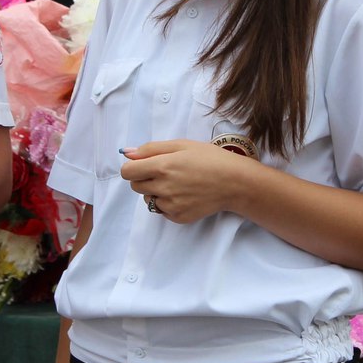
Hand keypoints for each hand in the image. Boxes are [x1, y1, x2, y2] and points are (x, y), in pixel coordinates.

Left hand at [120, 139, 255, 222]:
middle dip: (144, 179)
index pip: (127, 172)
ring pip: (147, 199)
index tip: (144, 165)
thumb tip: (126, 154)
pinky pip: (161, 210)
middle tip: (165, 173)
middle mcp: (163, 188)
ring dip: (155, 192)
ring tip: (177, 184)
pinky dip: (167, 204)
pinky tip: (184, 195)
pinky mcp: (178, 217)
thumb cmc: (210, 159)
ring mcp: (170, 205)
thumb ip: (150, 149)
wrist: (236, 183)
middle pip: (135, 186)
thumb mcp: (181, 145)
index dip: (133, 167)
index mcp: (162, 166)